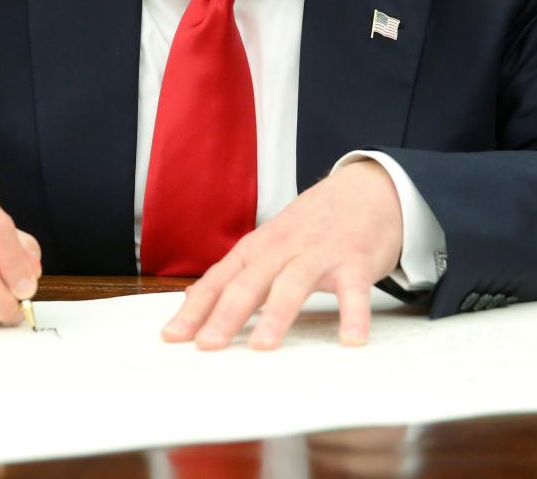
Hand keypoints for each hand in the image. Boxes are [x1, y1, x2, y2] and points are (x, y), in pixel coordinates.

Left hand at [161, 159, 401, 350]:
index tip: (172, 337)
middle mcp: (281, 250)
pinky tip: (350, 341)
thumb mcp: (267, 245)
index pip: (217, 281)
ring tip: (262, 347)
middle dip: (225, 315)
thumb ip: (235, 275)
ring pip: (292, 284)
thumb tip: (192, 299)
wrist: (364, 190)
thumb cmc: (311, 225)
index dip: (194, 309)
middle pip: (248, 284)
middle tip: (208, 345)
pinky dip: (353, 315)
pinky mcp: (354, 260)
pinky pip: (353, 291)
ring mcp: (318, 253)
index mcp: (256, 250)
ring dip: (276, 315)